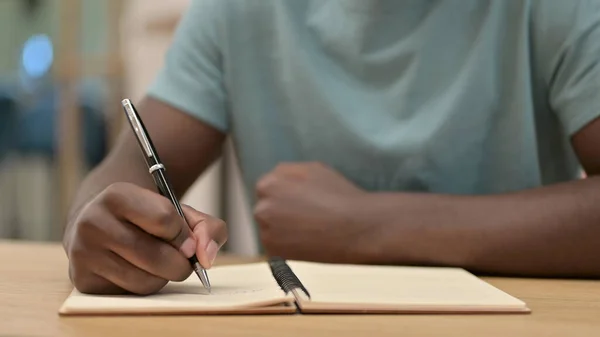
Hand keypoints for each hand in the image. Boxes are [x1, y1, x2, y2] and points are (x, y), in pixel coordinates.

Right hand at [63, 182, 226, 294]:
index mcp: (117, 195)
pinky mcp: (84, 280)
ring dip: (163, 277)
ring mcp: (84, 253)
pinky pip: (131, 293)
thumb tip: (207, 257)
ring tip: (159, 262)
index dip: (184, 234)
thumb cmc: (145, 216)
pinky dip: (145, 285)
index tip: (186, 240)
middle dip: (180, 263)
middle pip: (157, 256)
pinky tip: (139, 270)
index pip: (164, 219)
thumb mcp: (178, 210)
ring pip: (145, 280)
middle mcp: (93, 222)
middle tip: (182, 259)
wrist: (100, 221)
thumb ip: (206, 227)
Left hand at [254, 162, 367, 262]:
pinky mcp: (275, 254)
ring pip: (270, 230)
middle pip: (266, 209)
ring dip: (283, 230)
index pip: (267, 189)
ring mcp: (266, 233)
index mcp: (268, 184)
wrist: (357, 227)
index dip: (285, 195)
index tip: (300, 203)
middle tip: (306, 218)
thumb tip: (276, 178)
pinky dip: (288, 247)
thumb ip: (288, 171)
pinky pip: (277, 248)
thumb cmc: (338, 194)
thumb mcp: (312, 169)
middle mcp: (261, 208)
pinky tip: (308, 243)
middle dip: (281, 212)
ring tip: (309, 231)